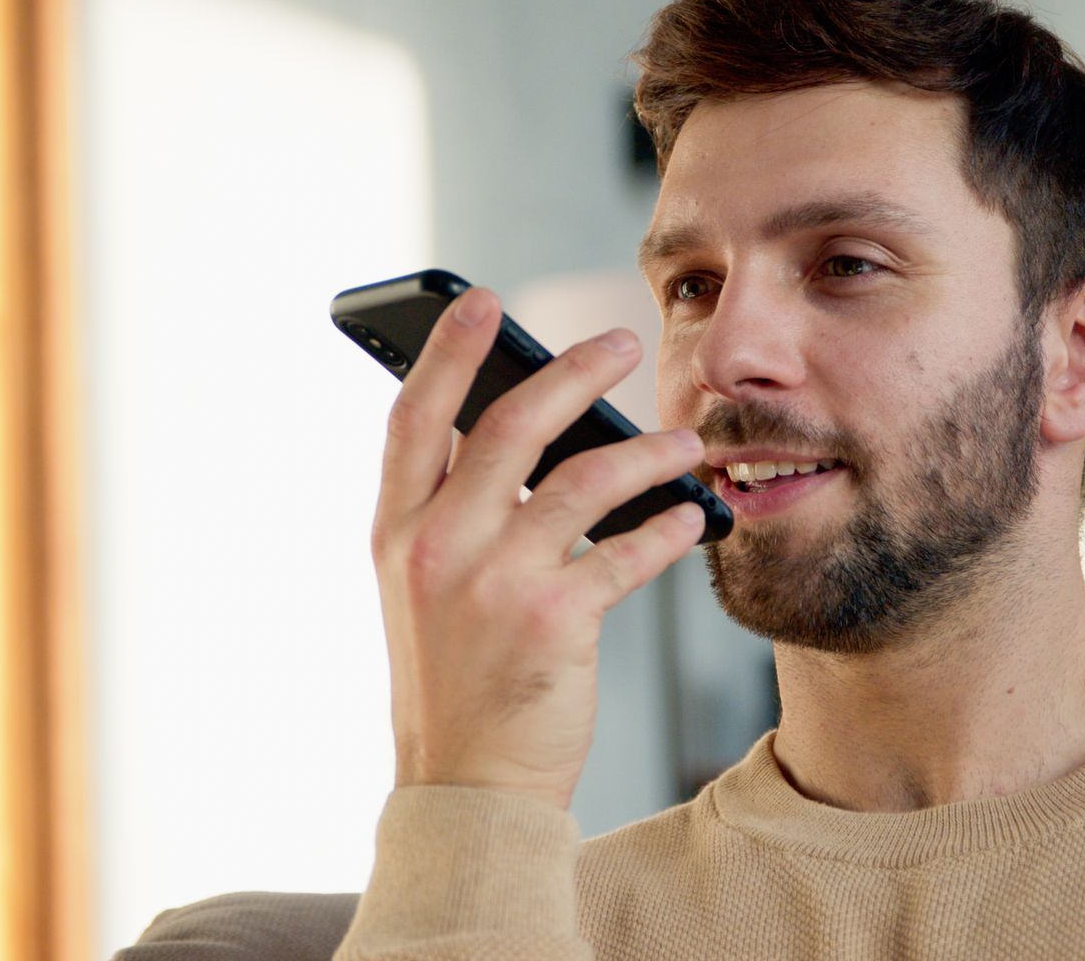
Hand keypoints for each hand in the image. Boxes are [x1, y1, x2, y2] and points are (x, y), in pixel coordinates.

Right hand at [371, 286, 706, 809]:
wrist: (465, 784)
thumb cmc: (453, 679)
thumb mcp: (422, 589)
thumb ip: (448, 514)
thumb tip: (505, 432)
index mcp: (397, 532)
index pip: (413, 419)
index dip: (447, 352)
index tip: (483, 301)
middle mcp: (437, 548)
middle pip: (507, 427)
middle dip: (571, 372)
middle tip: (622, 342)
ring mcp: (492, 584)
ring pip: (579, 479)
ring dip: (642, 450)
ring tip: (684, 440)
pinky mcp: (551, 623)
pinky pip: (624, 553)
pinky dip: (665, 528)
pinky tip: (688, 516)